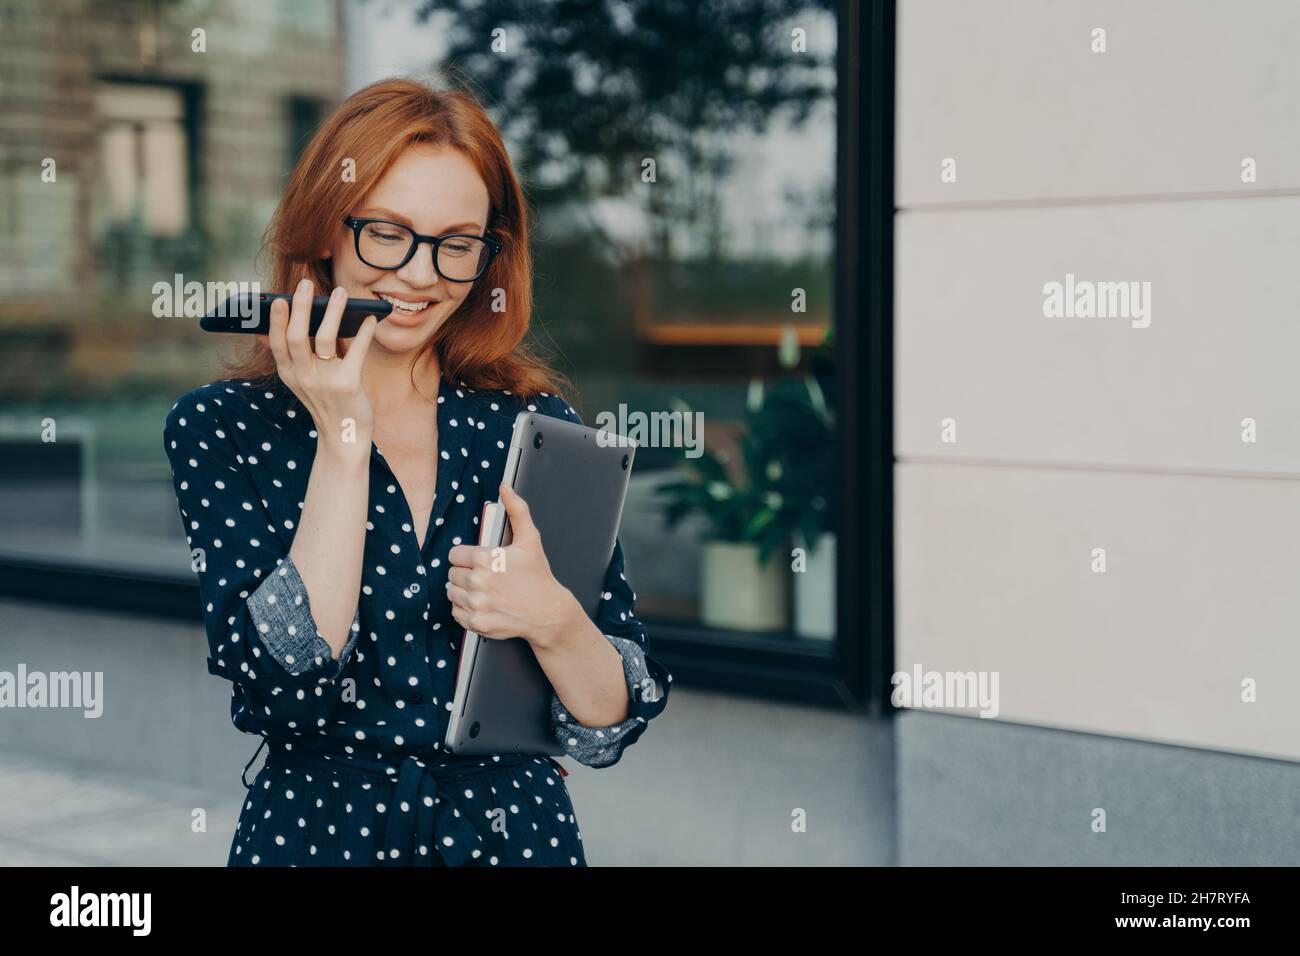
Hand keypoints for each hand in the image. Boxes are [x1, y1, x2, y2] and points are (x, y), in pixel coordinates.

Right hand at [256, 278, 377, 454]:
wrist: (344, 436)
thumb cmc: (324, 401)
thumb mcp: (298, 381)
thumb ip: (287, 357)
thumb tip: (263, 330)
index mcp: (289, 374)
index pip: (277, 344)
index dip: (276, 321)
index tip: (278, 299)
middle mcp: (303, 377)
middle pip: (297, 337)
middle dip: (301, 307)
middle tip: (306, 284)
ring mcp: (325, 381)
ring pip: (325, 339)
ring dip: (333, 312)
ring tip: (340, 292)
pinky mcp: (348, 384)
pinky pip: (356, 352)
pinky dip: (363, 333)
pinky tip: (370, 319)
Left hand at [446, 482, 583, 649]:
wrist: (548, 612)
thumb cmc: (538, 576)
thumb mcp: (530, 540)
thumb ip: (516, 510)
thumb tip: (505, 488)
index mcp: (486, 559)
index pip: (455, 554)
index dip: (467, 556)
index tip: (480, 561)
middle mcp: (478, 583)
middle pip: (452, 573)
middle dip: (466, 573)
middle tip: (485, 576)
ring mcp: (476, 605)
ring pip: (452, 593)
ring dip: (463, 591)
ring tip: (484, 590)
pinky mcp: (475, 623)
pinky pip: (456, 612)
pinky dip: (466, 609)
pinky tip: (483, 604)